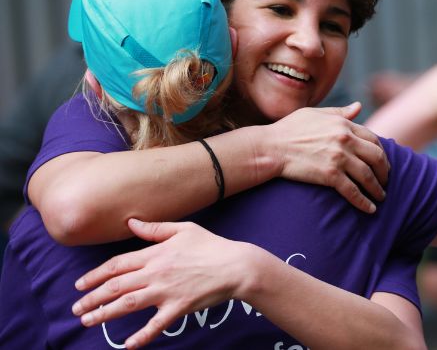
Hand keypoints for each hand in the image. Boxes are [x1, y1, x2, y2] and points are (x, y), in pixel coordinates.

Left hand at [72, 219, 252, 348]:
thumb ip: (155, 228)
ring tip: (88, 321)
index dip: (95, 275)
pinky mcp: (179, 308)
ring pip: (128, 305)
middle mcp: (156, 274)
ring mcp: (166, 292)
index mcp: (155, 254)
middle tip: (77, 308)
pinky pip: (156, 325)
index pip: (117, 265)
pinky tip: (128, 345)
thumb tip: (131, 223)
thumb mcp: (184, 229)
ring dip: (105, 315)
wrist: (236, 266)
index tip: (80, 285)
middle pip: (116, 287)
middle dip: (92, 298)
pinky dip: (142, 336)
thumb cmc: (211, 246)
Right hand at [268, 102, 389, 212]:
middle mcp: (345, 140)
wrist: (271, 148)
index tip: (382, 163)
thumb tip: (358, 106)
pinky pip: (353, 191)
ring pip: (368, 176)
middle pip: (377, 157)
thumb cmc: (289, 129)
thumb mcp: (316, 114)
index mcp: (344, 124)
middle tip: (385, 181)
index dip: (382, 152)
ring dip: (377, 189)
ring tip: (381, 196)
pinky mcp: (330, 175)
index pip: (373, 139)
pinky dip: (364, 202)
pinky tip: (370, 209)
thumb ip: (340, 112)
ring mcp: (338, 158)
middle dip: (384, 171)